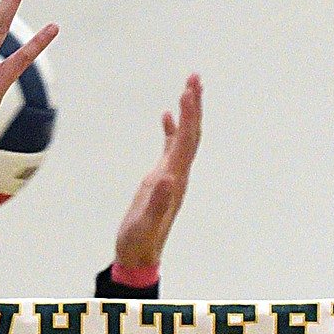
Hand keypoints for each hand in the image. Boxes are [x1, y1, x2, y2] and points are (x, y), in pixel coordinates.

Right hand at [114, 73, 202, 269]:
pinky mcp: (161, 180)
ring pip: (184, 138)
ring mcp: (170, 176)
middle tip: (195, 76)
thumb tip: (168, 179)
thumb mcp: (145, 224)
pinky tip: (166, 115)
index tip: (188, 90)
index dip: (189, 115)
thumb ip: (157, 204)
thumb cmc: (139, 243)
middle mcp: (177, 175)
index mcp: (174, 181)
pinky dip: (171, 129)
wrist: (138, 257)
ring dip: (187, 112)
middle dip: (194, 105)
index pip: (186, 141)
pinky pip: (170, 148)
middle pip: (192, 134)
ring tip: (188, 86)